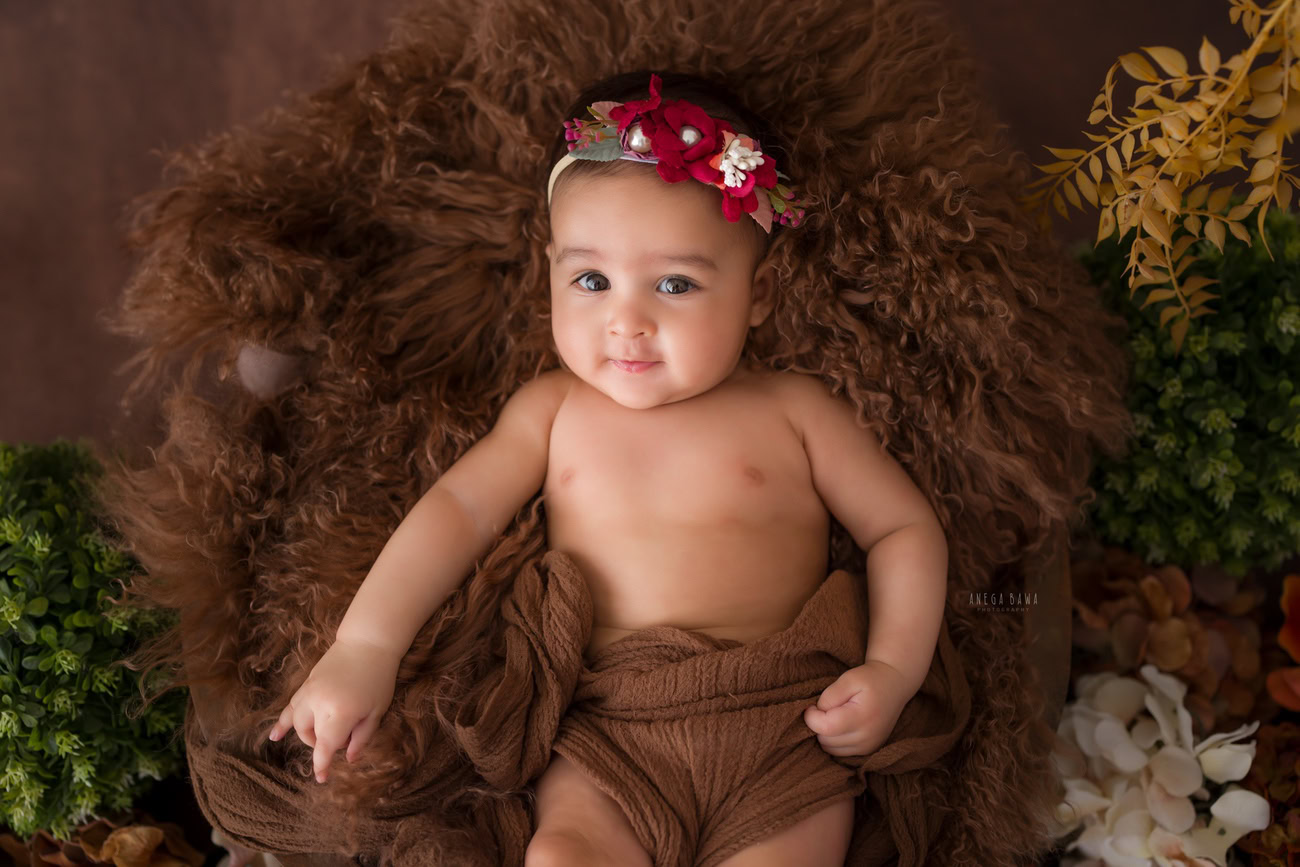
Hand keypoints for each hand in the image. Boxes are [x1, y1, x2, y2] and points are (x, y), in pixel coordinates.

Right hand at [266, 638, 399, 782]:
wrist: (368, 642)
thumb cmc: (379, 678)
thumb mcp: (377, 712)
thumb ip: (361, 738)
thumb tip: (348, 759)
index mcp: (340, 713)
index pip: (325, 747)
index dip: (322, 766)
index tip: (322, 778)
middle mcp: (320, 704)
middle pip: (312, 736)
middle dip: (323, 745)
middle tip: (342, 741)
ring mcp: (310, 692)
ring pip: (297, 723)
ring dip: (306, 735)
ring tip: (318, 738)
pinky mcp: (306, 683)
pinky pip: (289, 706)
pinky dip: (282, 722)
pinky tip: (275, 736)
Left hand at [803, 659, 914, 756]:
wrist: (895, 686)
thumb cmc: (870, 679)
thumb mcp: (849, 679)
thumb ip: (830, 696)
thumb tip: (816, 713)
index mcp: (862, 717)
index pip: (825, 727)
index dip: (811, 717)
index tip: (811, 706)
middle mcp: (867, 737)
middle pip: (825, 740)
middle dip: (818, 724)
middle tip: (827, 708)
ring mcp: (868, 747)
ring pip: (830, 749)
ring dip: (825, 734)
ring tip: (834, 715)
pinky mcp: (867, 751)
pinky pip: (839, 752)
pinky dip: (834, 740)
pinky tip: (840, 725)